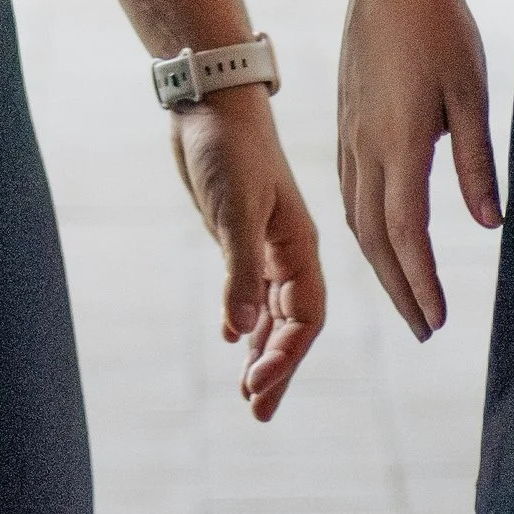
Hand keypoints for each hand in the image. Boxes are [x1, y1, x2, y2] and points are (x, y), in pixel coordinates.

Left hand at [169, 89, 325, 417]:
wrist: (208, 101)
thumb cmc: (229, 147)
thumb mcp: (236, 209)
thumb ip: (241, 270)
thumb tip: (242, 332)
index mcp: (300, 245)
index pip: (305, 317)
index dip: (287, 355)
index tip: (257, 385)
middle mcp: (288, 251)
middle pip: (291, 324)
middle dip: (278, 368)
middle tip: (257, 413)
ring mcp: (264, 245)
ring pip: (270, 313)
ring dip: (262, 352)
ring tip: (249, 395)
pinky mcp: (239, 237)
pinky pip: (250, 293)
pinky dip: (246, 322)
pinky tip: (235, 342)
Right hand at [336, 0, 500, 341]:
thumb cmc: (442, 27)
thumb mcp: (471, 91)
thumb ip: (476, 160)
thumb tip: (489, 223)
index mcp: (397, 140)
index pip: (405, 232)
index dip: (420, 282)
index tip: (437, 321)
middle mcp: (364, 142)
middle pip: (374, 235)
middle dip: (398, 287)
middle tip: (424, 328)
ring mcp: (349, 129)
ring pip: (356, 213)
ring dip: (380, 261)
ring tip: (406, 293)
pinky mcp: (347, 116)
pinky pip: (349, 186)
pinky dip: (365, 224)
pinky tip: (381, 236)